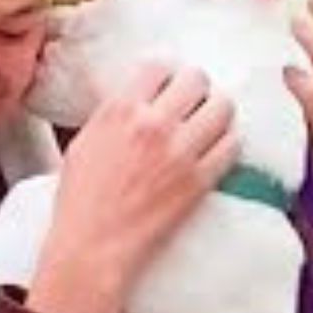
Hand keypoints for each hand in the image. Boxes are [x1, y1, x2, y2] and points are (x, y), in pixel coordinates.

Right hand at [27, 64, 237, 312]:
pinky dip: (228, 143)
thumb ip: (112, 115)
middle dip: (198, 87)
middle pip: (197, 79)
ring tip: (210, 122)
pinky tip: (218, 149)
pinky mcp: (200, 180)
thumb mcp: (84, 142)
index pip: (159, 66)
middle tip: (195, 101)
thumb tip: (135, 99)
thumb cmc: (80, 199)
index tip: (169, 86)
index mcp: (120, 110)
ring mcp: (180, 152)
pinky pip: (232, 146)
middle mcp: (153, 124)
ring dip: (219, 112)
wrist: (93, 246)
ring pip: (223, 107)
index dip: (167, 75)